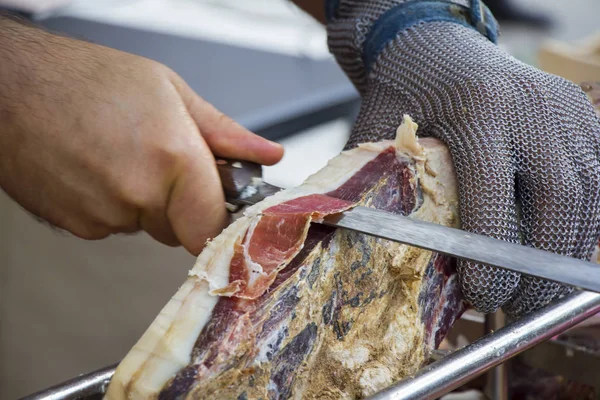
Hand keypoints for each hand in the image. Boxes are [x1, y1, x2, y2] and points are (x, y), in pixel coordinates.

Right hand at [0, 17, 282, 254]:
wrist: (10, 88)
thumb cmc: (84, 79)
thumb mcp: (169, 91)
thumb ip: (225, 134)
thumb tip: (266, 154)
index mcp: (172, 159)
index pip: (214, 226)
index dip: (218, 215)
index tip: (217, 200)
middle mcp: (138, 196)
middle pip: (182, 228)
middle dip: (181, 201)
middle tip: (161, 157)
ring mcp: (103, 217)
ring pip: (147, 225)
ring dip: (145, 200)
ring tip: (122, 154)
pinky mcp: (76, 227)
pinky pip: (115, 225)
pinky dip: (114, 204)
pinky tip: (98, 168)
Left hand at [327, 1, 599, 317]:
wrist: (436, 43)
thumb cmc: (403, 89)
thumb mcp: (378, 129)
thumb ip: (382, 184)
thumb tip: (384, 254)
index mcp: (477, 108)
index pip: (495, 192)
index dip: (492, 254)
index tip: (480, 298)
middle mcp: (533, 105)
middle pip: (559, 198)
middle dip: (540, 267)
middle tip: (516, 307)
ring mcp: (567, 107)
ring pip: (591, 193)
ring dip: (568, 252)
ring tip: (537, 291)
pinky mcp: (584, 112)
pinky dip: (585, 224)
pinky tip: (558, 252)